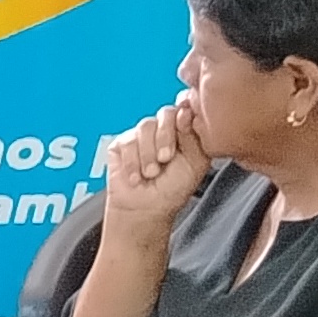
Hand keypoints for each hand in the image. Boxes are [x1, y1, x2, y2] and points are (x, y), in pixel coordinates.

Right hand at [102, 94, 209, 235]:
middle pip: (166, 113)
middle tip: (165, 158)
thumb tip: (185, 112)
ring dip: (148, 154)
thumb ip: (194, 136)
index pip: (185, 108)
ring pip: (146, 126)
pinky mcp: (121, 145)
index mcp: (184, 130)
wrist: (146, 209)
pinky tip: (137, 176)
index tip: (183, 126)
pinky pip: (127, 142)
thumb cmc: (173, 189)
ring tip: (151, 173)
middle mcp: (163, 129)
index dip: (184, 113)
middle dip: (165, 137)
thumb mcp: (196, 163)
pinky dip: (133, 163)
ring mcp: (142, 136)